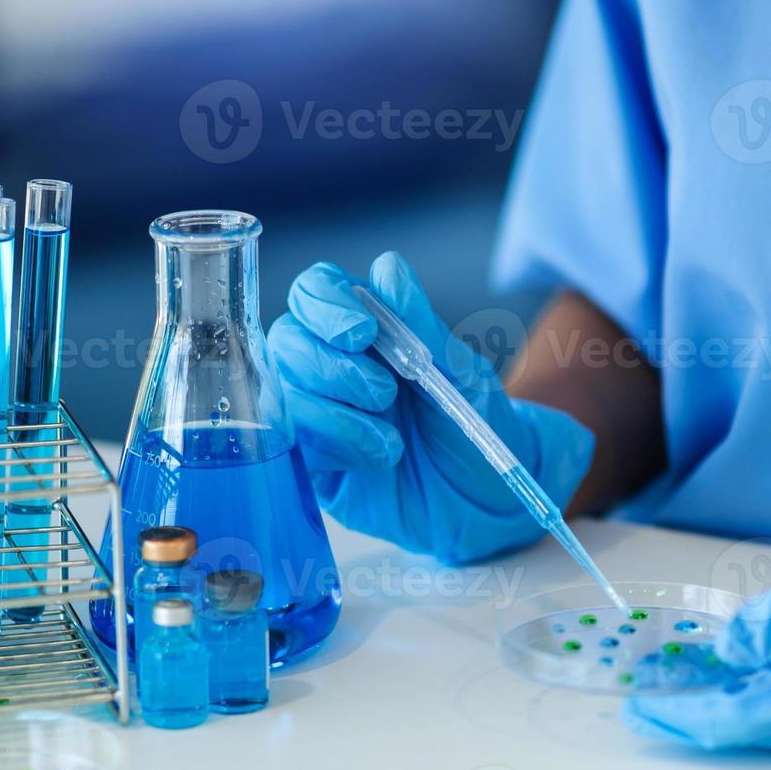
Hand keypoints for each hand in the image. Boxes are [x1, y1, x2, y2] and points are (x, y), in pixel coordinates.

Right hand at [268, 252, 593, 563]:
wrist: (485, 500)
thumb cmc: (474, 426)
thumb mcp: (460, 372)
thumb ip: (421, 324)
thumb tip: (388, 269)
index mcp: (365, 329)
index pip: (316, 291)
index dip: (326, 305)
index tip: (363, 333)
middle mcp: (330, 364)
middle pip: (286, 339)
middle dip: (333, 366)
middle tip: (386, 393)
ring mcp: (315, 413)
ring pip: (285, 391)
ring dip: (339, 413)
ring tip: (392, 437)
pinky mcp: (311, 461)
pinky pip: (294, 442)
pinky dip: (337, 446)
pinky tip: (378, 457)